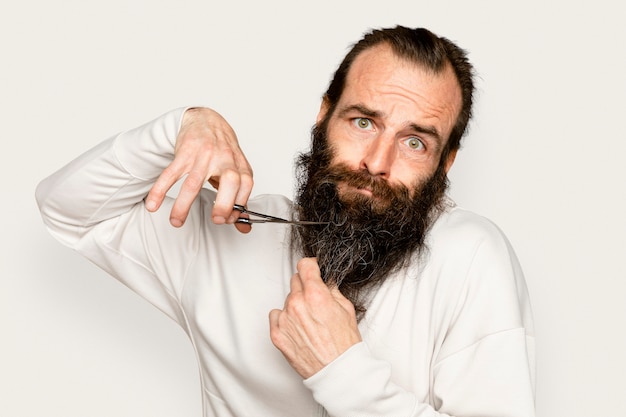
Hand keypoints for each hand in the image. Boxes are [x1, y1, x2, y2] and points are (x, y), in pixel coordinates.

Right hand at [145, 107, 253, 231]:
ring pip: (193, 182)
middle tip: (216, 220)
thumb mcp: (236, 172)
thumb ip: (239, 200)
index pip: (245, 185)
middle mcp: (224, 159)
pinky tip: (153, 204)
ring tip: (176, 222)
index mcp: (239, 165)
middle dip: (224, 203)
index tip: (230, 220)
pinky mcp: (184, 152)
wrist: (205, 120)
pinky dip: (160, 190)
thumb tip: (245, 228)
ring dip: (183, 205)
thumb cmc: (223, 151)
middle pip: (229, 181)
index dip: (240, 204)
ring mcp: (203, 155)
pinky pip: (170, 173)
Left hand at [269, 258, 361, 378]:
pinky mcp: (277, 334)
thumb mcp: (346, 309)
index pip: (304, 266)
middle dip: (305, 287)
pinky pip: (276, 316)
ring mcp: (285, 320)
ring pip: (286, 300)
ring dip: (296, 305)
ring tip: (309, 320)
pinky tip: (297, 328)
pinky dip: (284, 319)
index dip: (311, 266)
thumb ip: (332, 289)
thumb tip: (325, 280)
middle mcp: (297, 304)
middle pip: (295, 281)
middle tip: (315, 300)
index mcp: (315, 295)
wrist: (337, 372)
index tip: (312, 269)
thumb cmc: (344, 345)